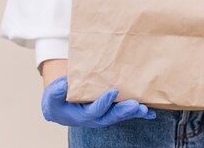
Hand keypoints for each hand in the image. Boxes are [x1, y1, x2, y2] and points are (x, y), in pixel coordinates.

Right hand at [41, 75, 156, 126]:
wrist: (62, 105)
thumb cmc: (58, 100)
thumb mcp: (52, 96)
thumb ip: (56, 92)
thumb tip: (64, 85)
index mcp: (82, 115)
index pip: (95, 110)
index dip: (104, 102)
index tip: (113, 91)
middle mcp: (97, 117)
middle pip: (112, 116)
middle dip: (124, 111)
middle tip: (136, 105)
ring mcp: (106, 115)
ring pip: (121, 115)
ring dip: (134, 112)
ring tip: (145, 108)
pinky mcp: (113, 111)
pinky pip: (127, 113)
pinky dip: (140, 114)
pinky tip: (151, 113)